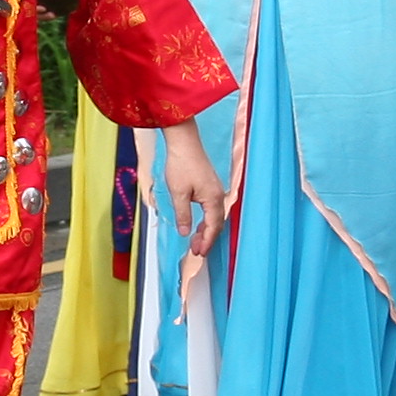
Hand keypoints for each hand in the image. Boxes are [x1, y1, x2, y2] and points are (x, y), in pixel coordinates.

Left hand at [161, 122, 223, 257]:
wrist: (183, 142)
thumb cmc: (181, 164)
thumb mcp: (178, 193)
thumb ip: (183, 215)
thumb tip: (185, 232)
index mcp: (212, 199)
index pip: (213, 227)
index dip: (207, 242)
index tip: (199, 254)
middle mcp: (217, 195)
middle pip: (216, 223)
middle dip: (207, 239)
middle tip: (196, 251)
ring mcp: (215, 189)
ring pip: (214, 216)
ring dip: (206, 229)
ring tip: (195, 241)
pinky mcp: (210, 185)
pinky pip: (211, 208)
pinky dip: (206, 219)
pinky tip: (197, 223)